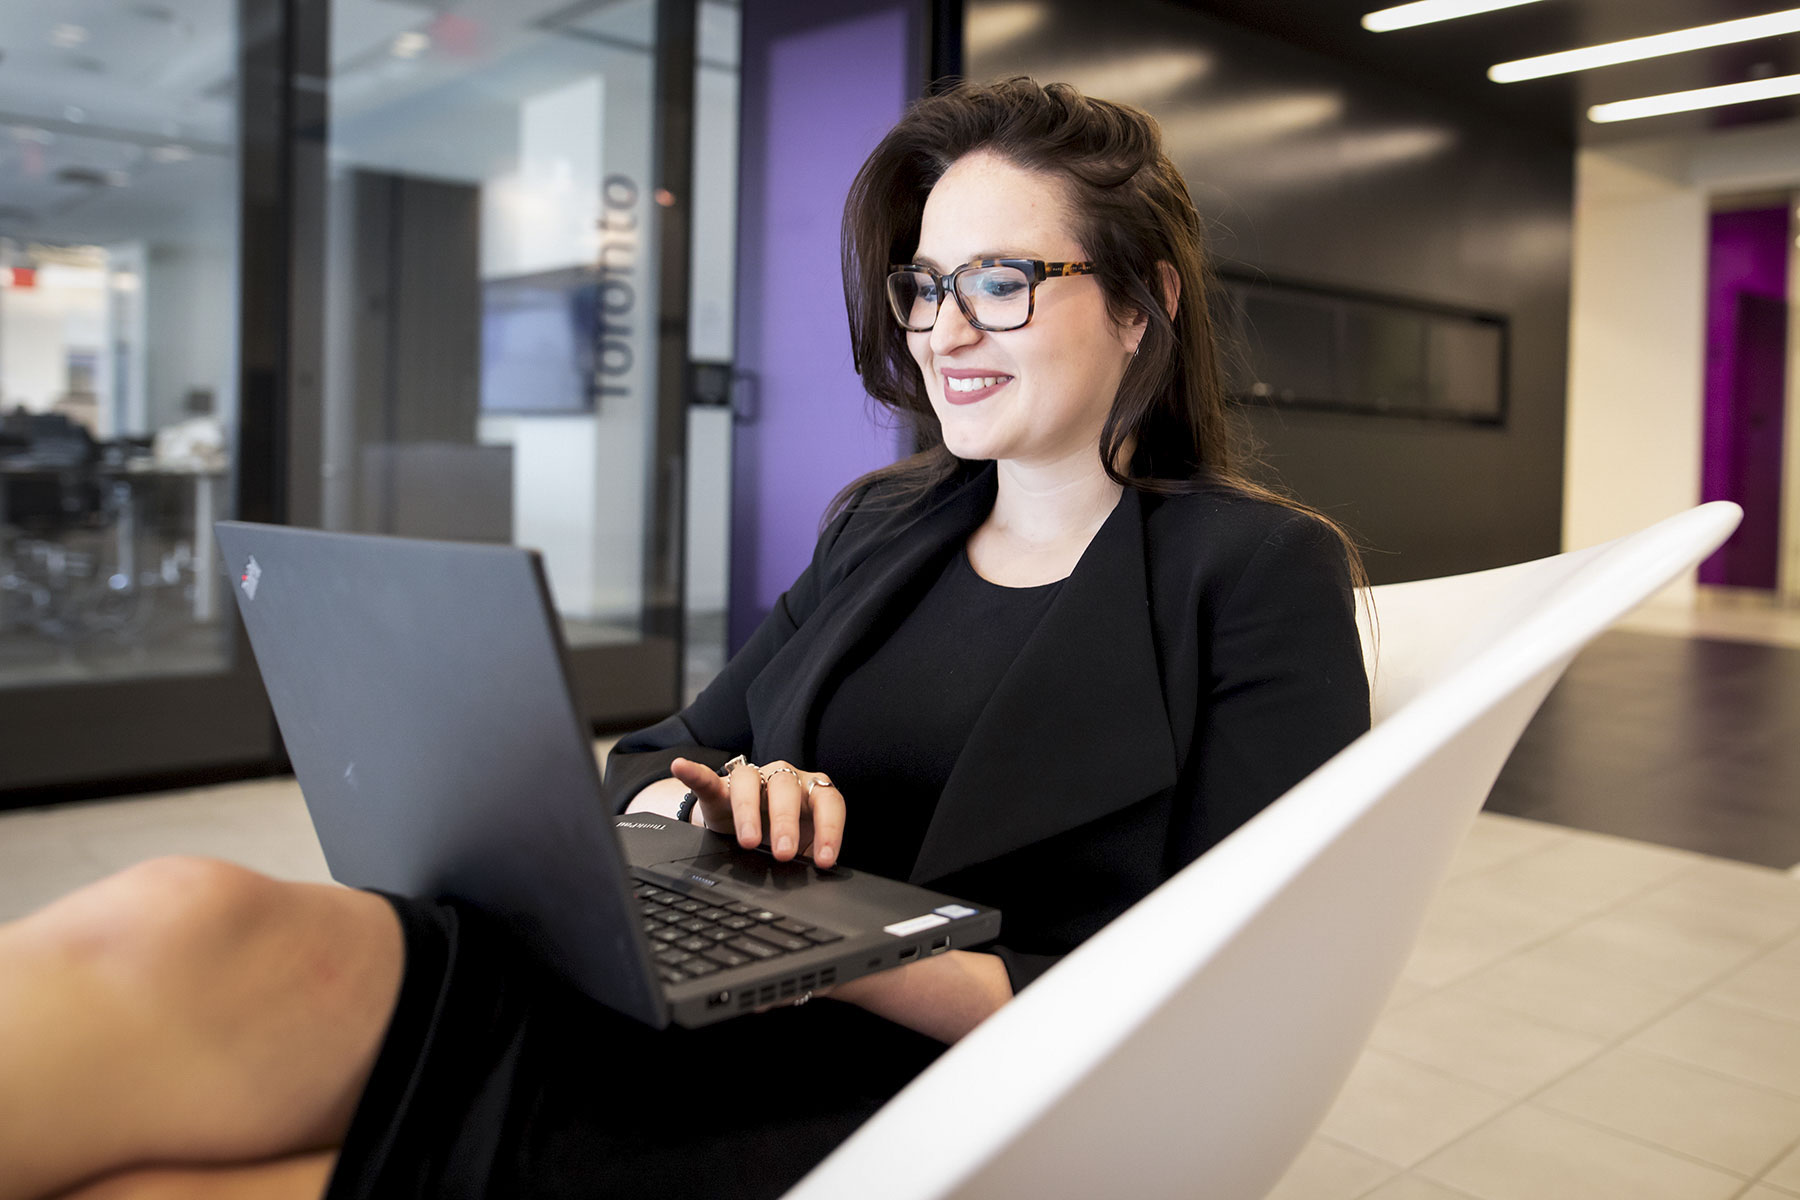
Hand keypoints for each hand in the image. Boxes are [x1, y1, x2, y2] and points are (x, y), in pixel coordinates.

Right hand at [668, 757, 844, 867]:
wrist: (750, 825)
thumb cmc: (782, 835)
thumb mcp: (801, 847)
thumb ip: (808, 856)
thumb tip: (816, 883)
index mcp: (811, 792)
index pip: (828, 803)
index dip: (829, 830)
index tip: (824, 860)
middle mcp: (784, 778)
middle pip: (787, 789)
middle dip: (786, 823)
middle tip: (784, 855)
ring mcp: (752, 779)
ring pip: (750, 781)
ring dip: (749, 811)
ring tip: (748, 841)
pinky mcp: (720, 786)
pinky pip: (707, 776)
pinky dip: (693, 772)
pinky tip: (681, 767)